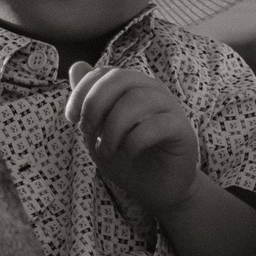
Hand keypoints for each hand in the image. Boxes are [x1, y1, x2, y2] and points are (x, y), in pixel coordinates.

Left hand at [65, 62, 199, 217]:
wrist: (157, 189)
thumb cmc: (127, 156)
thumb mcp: (99, 129)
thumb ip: (89, 99)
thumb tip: (76, 66)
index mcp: (132, 86)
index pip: (104, 72)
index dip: (82, 92)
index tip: (72, 118)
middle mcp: (152, 90)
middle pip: (120, 78)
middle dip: (95, 104)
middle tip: (87, 132)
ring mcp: (170, 108)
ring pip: (136, 100)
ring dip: (112, 128)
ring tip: (107, 149)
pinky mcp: (182, 130)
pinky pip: (156, 125)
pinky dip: (134, 141)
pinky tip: (128, 153)